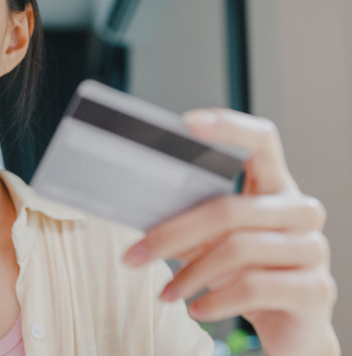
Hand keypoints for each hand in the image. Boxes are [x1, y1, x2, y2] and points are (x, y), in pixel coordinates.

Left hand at [123, 109, 339, 355]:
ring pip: (237, 250)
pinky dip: (216, 301)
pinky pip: (254, 287)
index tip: (186, 124)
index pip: (261, 142)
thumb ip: (191, 220)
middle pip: (228, 209)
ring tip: (165, 293)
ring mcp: (312, 249)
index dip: (228, 128)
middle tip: (135, 255)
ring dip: (190, 275)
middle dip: (172, 235)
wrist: (290, 326)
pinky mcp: (315, 289)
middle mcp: (300, 211)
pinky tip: (197, 310)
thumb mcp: (216, 242)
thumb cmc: (247, 273)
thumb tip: (140, 207)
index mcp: (275, 187)